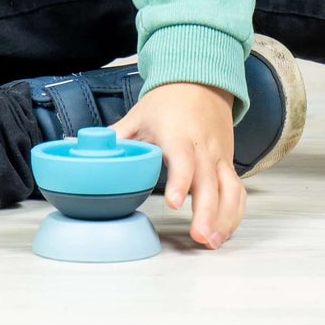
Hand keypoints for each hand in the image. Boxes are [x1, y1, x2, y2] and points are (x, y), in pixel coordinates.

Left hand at [111, 81, 242, 248]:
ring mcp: (219, 157)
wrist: (201, 82)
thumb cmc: (168, 102)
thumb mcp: (138, 115)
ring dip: (224, 218)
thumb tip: (86, 150)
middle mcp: (203, 148)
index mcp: (179, 135)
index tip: (173, 202)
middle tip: (199, 237)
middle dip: (207, 212)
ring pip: (229, 190)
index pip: (182, 159)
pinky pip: (237, 192)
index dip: (180, 181)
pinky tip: (222, 232)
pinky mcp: (228, 164)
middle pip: (209, 182)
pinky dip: (234, 213)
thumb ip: (116, 136)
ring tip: (211, 241)